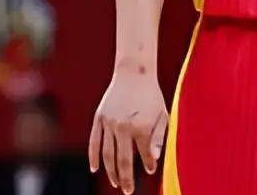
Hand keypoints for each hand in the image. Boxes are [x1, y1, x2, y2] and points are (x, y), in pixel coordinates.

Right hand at [89, 66, 168, 193]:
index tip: (150, 170)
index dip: (147, 164)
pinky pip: (94, 142)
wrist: (134, 73)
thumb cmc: (151, 95)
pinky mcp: (99, 118)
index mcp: (141, 127)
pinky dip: (94, 157)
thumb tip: (154, 160)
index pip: (143, 154)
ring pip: (107, 154)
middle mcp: (124, 127)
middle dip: (126, 178)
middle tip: (128, 191)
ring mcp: (109, 123)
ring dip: (111, 172)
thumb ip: (158, 138)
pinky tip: (95, 169)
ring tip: (116, 184)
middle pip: (122, 160)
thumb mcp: (162, 115)